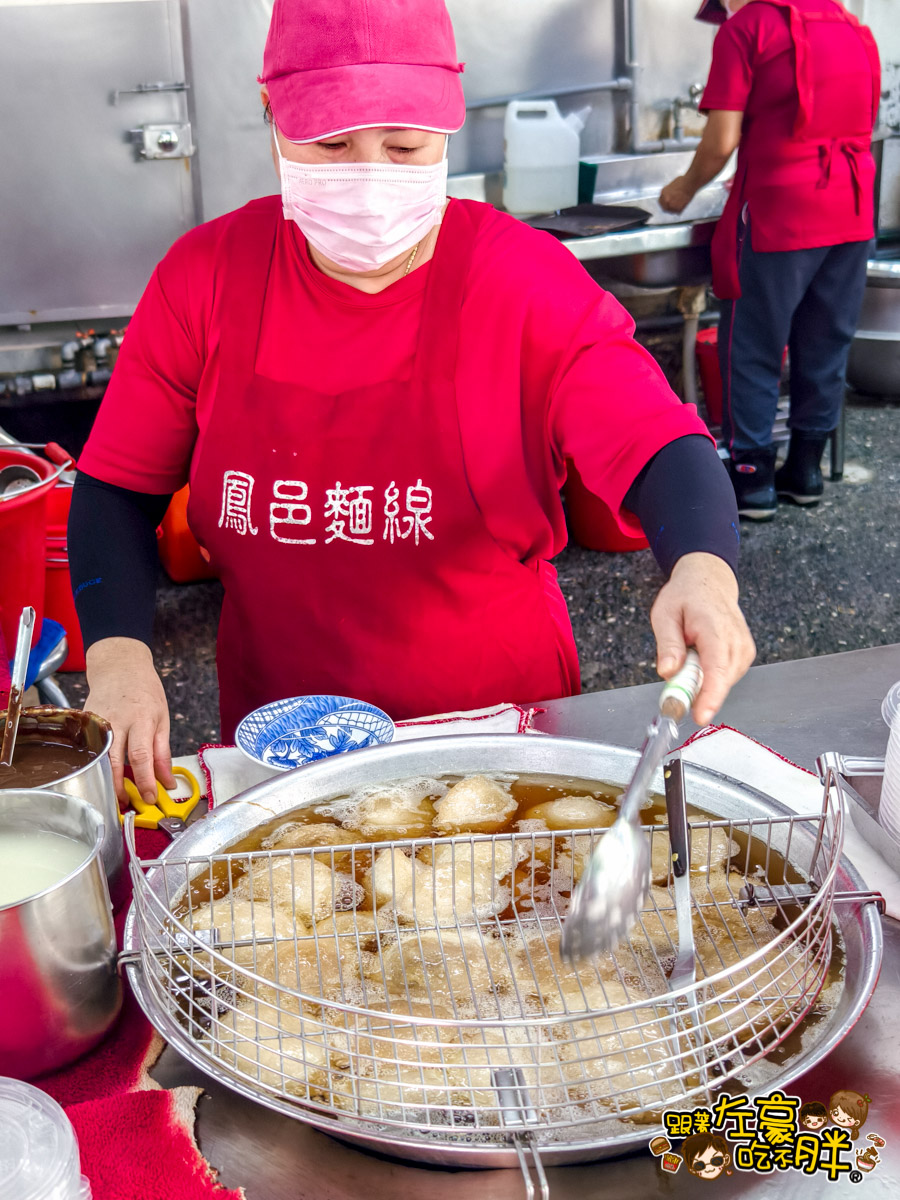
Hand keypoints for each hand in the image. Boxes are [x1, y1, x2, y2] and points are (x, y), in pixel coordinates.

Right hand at [84, 637, 174, 803]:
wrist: (120, 666)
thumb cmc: (144, 690)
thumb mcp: (162, 718)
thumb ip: (163, 752)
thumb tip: (167, 781)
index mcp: (142, 719)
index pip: (142, 756)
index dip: (145, 781)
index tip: (150, 797)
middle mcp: (118, 720)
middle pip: (115, 760)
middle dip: (120, 787)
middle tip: (127, 805)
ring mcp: (98, 721)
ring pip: (99, 758)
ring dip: (106, 781)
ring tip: (115, 797)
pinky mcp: (85, 722)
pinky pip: (89, 749)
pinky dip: (95, 766)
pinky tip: (101, 777)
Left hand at [650, 553, 755, 724]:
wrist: (710, 582)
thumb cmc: (687, 596)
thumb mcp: (665, 614)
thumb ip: (668, 645)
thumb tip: (668, 672)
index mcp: (716, 628)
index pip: (716, 669)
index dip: (709, 696)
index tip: (700, 716)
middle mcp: (736, 641)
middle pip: (719, 682)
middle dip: (695, 691)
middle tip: (673, 677)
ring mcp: (744, 650)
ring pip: (721, 683)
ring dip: (700, 679)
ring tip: (688, 652)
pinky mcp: (745, 656)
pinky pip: (724, 678)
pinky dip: (709, 675)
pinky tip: (701, 655)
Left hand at [659, 176, 696, 213]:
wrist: (689, 183)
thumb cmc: (682, 181)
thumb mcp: (671, 185)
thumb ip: (668, 192)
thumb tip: (670, 195)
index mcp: (663, 193)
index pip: (660, 201)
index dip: (664, 203)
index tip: (667, 203)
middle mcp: (666, 200)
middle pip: (664, 208)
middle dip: (668, 207)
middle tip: (672, 206)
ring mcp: (672, 205)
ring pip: (671, 211)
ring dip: (674, 210)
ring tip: (678, 207)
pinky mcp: (678, 208)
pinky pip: (678, 212)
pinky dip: (679, 210)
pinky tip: (682, 207)